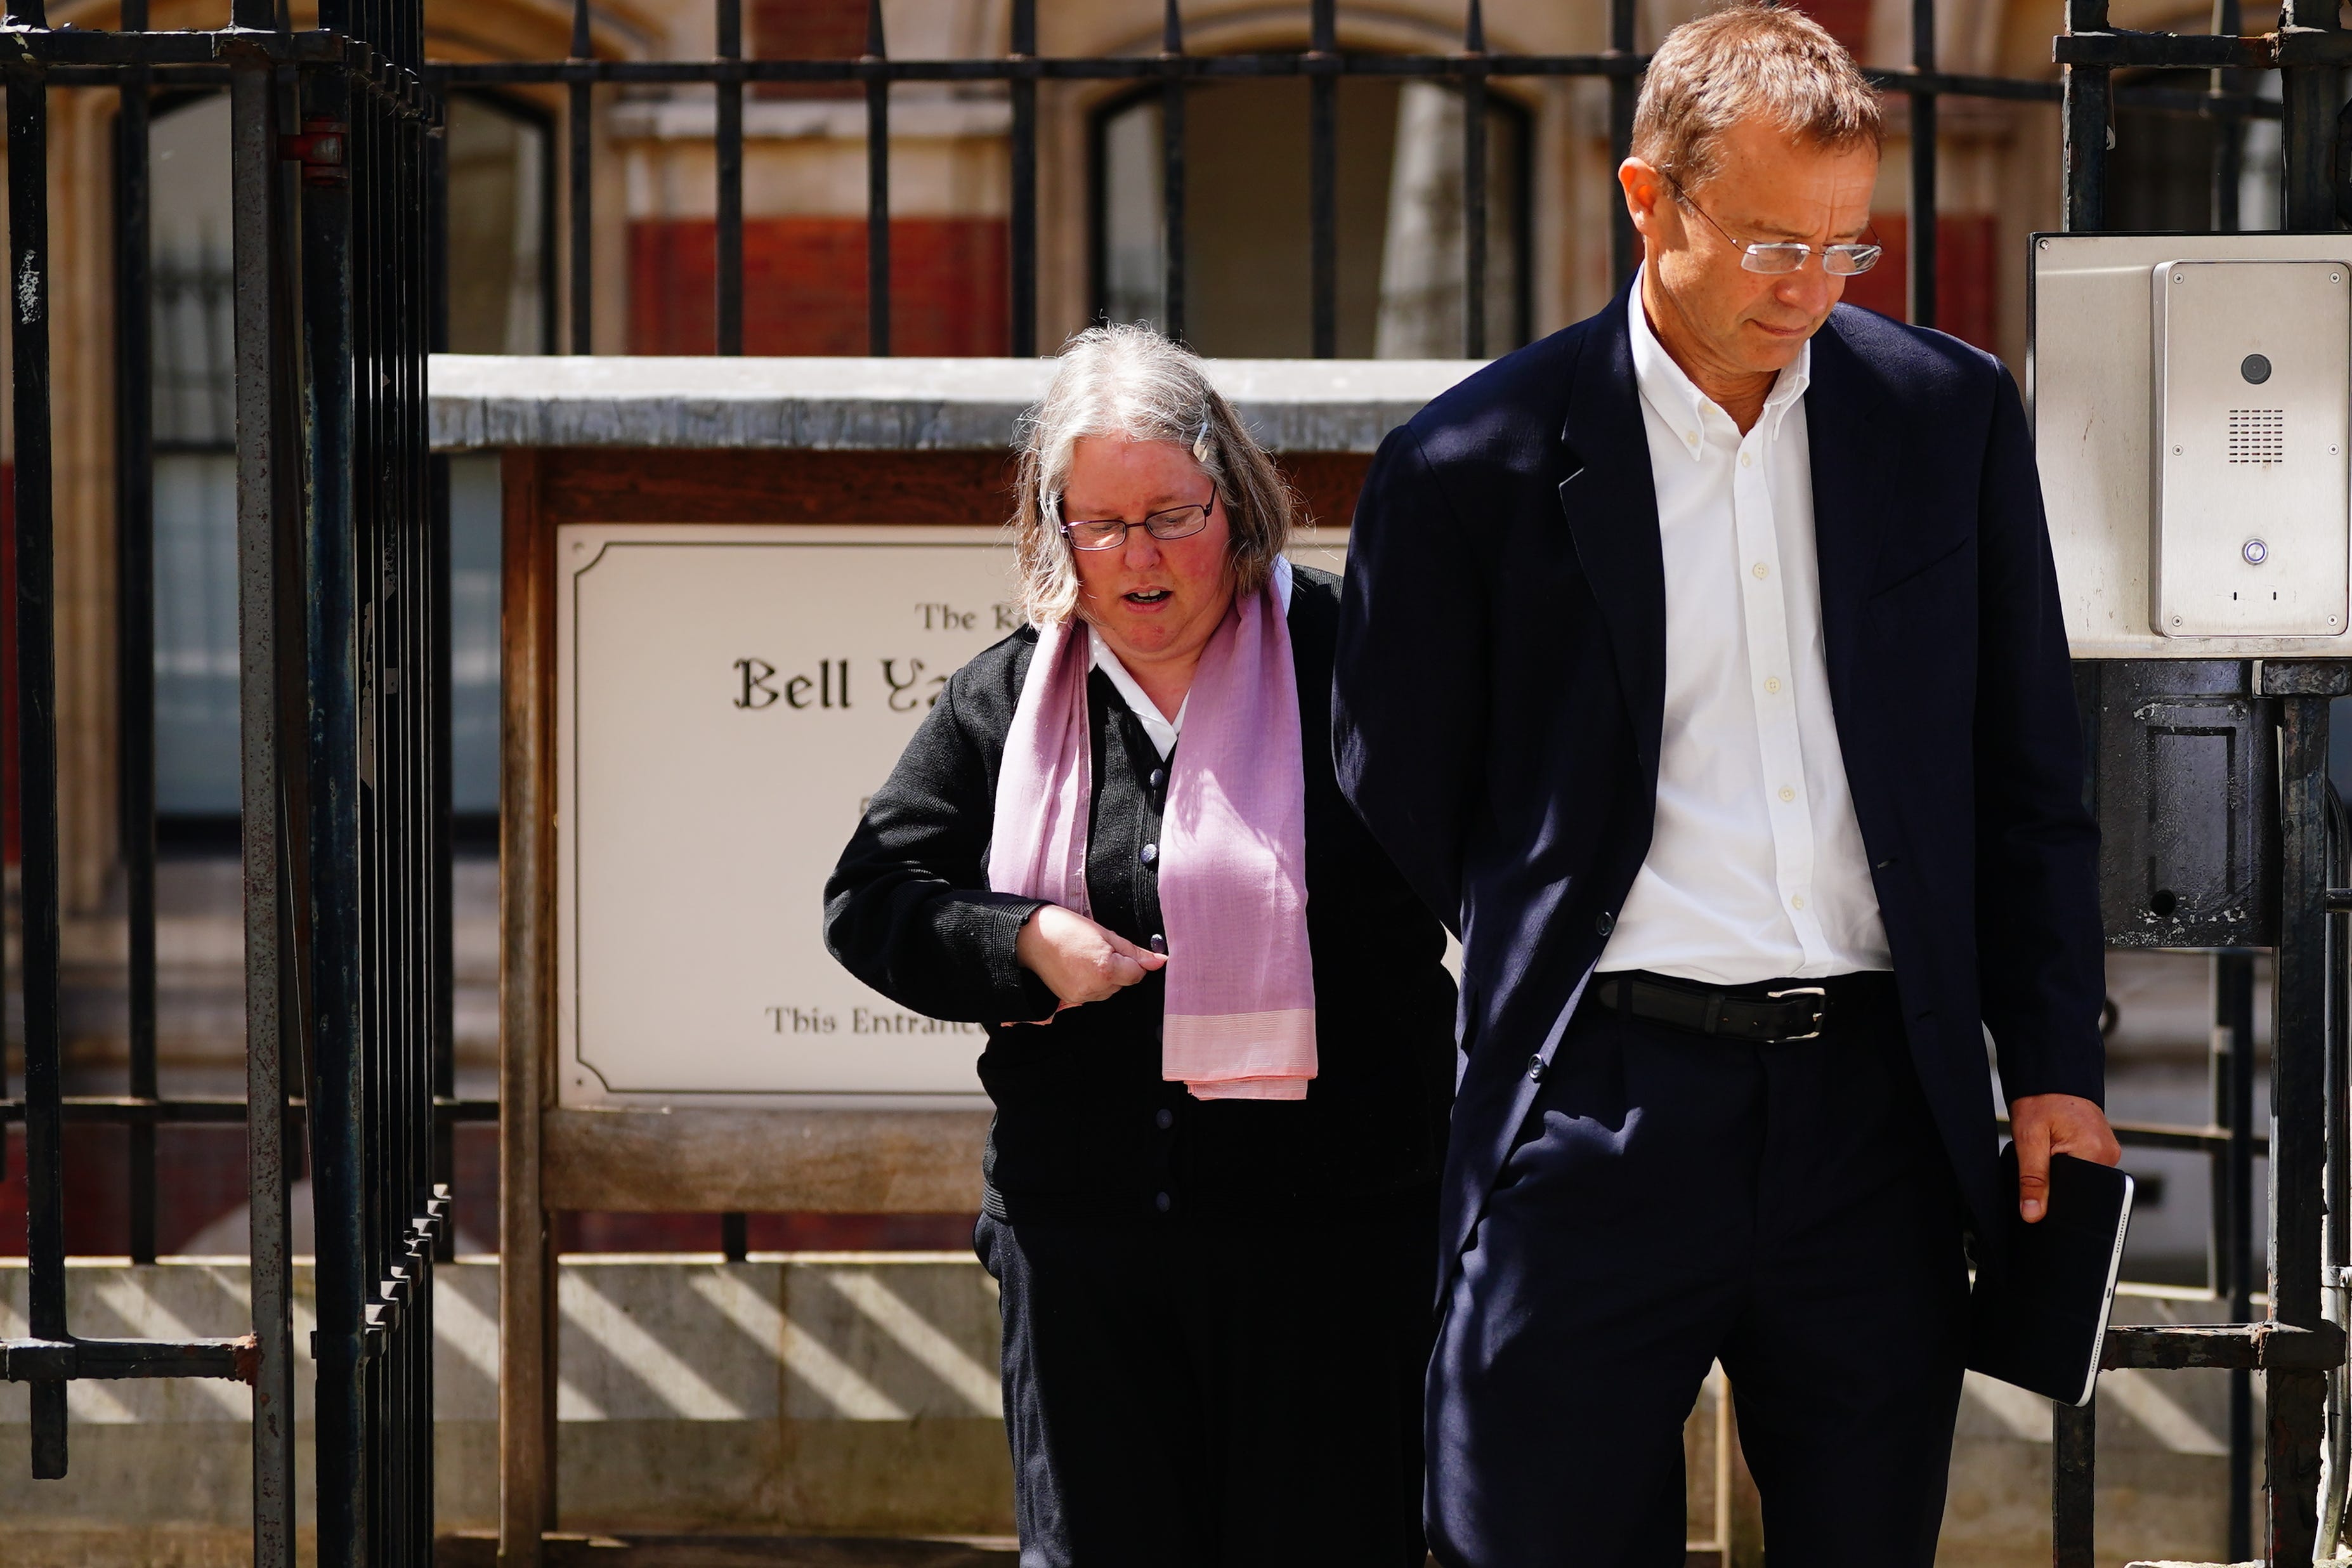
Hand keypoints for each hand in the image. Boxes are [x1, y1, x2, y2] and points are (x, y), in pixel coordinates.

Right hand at [1013, 904, 1165, 1015]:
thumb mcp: (1104, 933)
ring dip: (1105, 976)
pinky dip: (1092, 982)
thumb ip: (1134, 951)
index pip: (1137, 974)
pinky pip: (1093, 994)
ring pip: (1109, 990)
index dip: (1132, 960)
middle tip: (1098, 949)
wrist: (1030, 936)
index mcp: (1106, 970)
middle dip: (1118, 968)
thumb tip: (1159, 961)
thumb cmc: (1066, 928)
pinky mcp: (1070, 999)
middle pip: (1123, 983)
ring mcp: (1081, 996)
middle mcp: (1095, 988)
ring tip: (1086, 956)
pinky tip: (1078, 967)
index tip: (1119, 949)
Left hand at [2009, 1093, 2121, 1223]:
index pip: (2080, 1195)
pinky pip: (2085, 1168)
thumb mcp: (2028, 1139)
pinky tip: (2056, 1157)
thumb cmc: (2040, 1101)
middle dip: (2058, 1188)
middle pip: (2083, 1189)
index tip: (2038, 1201)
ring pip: (2083, 1181)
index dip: (2056, 1202)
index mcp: (2095, 1151)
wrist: (2051, 1078)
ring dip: (2062, 1177)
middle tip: (2040, 1168)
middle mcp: (2108, 1154)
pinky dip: (2067, 1168)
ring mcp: (2107, 1152)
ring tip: (2048, 1157)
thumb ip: (2032, 1179)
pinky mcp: (2101, 1150)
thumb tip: (2033, 1214)